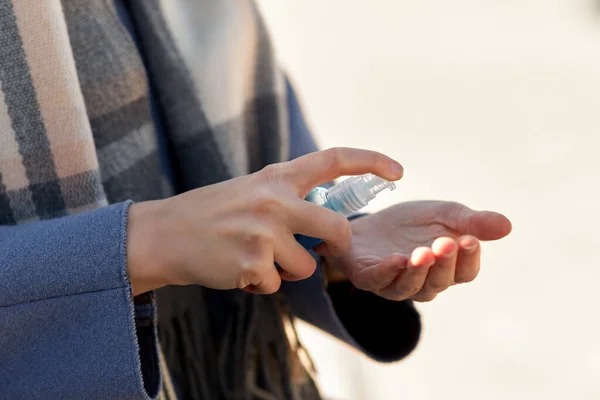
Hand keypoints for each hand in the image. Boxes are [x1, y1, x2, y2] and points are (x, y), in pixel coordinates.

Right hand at [126, 148, 403, 295]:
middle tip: (314, 250)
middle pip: (336, 229)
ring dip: (286, 270)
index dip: (371, 161)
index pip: (333, 159)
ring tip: (253, 258)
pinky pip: (277, 284)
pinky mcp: (254, 263)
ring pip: (305, 267)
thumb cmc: (209, 213)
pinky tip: (236, 270)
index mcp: (276, 176)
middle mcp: (275, 200)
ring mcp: (265, 232)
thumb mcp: (250, 190)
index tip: (398, 170)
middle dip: (334, 246)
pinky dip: (261, 284)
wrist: (163, 234)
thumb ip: (286, 199)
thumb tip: (326, 222)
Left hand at [318, 201, 511, 301]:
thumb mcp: (444, 215)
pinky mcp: (368, 277)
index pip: (465, 272)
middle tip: (446, 242)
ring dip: (418, 271)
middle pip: (440, 282)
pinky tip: (396, 259)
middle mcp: (423, 283)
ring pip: (410, 287)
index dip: (469, 259)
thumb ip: (472, 222)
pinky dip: (388, 272)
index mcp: (447, 269)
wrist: (368, 222)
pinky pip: (379, 281)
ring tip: (422, 252)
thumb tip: (507, 225)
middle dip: (444, 263)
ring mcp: (394, 284)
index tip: (470, 239)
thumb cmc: (411, 224)